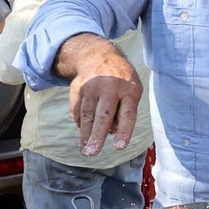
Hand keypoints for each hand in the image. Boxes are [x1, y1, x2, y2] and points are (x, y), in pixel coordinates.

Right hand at [58, 34, 143, 156]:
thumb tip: (111, 133)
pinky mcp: (77, 88)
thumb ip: (123, 111)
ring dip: (85, 135)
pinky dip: (81, 124)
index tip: (118, 147)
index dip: (123, 131)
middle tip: (92, 153)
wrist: (99, 56)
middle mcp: (110, 87)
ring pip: (87, 114)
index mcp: (128, 89)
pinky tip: (84, 136)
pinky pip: (78, 110)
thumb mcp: (131, 91)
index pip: (127, 113)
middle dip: (97, 135)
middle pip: (103, 114)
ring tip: (85, 151)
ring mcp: (92, 86)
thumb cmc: (121, 81)